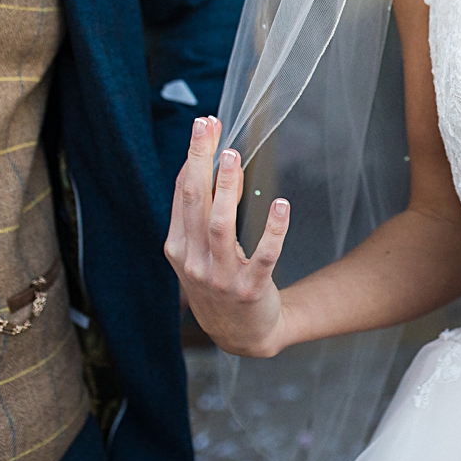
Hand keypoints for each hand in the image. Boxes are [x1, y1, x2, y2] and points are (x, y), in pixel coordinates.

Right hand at [164, 116, 291, 356]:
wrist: (240, 334)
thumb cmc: (218, 282)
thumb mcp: (201, 250)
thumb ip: (207, 211)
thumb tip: (220, 164)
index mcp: (179, 248)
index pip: (183, 194)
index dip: (193, 158)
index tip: (204, 126)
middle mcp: (194, 261)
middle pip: (195, 203)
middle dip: (200, 162)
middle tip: (207, 128)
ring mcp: (220, 277)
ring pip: (221, 226)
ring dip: (226, 189)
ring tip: (233, 157)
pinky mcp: (251, 288)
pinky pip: (264, 255)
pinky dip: (273, 230)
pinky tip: (282, 205)